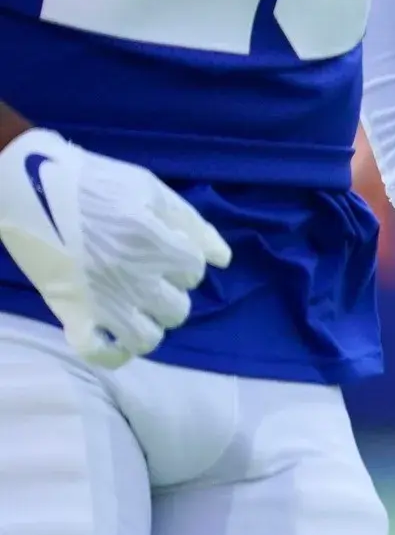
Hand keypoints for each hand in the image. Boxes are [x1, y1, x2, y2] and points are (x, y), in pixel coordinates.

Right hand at [0, 127, 231, 368]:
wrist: (31, 186)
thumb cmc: (93, 181)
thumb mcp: (150, 189)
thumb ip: (191, 225)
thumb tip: (223, 259)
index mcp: (153, 244)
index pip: (194, 271)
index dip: (185, 259)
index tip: (166, 248)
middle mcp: (132, 278)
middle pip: (177, 309)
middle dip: (171, 292)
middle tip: (151, 276)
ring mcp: (101, 301)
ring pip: (147, 338)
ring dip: (150, 324)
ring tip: (138, 307)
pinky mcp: (70, 313)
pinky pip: (99, 353)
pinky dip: (112, 353)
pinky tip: (116, 338)